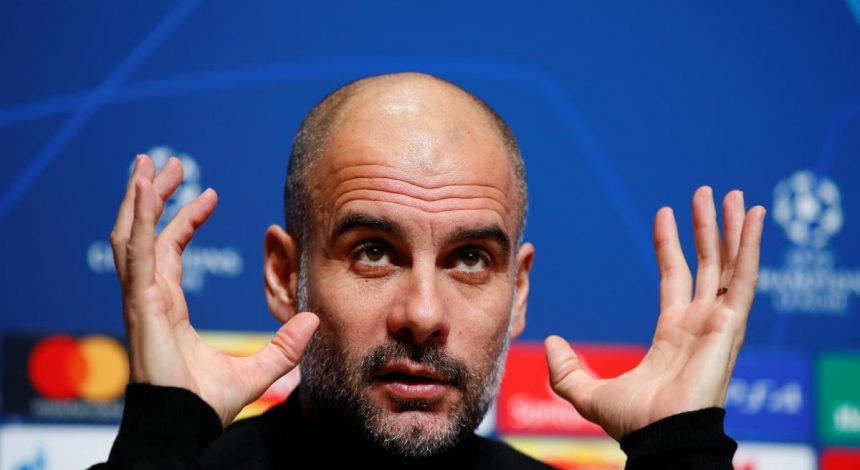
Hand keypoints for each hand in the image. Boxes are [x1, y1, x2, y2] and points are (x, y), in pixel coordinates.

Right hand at [110, 154, 318, 426]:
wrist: (187, 425)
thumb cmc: (208, 403)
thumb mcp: (260, 368)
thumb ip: (285, 346)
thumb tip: (314, 319)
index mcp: (169, 306)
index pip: (170, 250)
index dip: (184, 220)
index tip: (209, 194)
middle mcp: (150, 297)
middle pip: (145, 234)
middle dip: (153, 197)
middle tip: (162, 163)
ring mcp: (141, 299)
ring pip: (132, 236)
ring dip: (139, 199)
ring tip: (147, 164)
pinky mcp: (141, 303)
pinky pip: (136, 253)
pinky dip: (137, 220)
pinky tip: (143, 190)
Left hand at [545, 186, 764, 439]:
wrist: (658, 437)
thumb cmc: (633, 424)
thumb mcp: (587, 392)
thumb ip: (566, 369)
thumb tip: (551, 341)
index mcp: (673, 334)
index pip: (676, 278)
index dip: (671, 245)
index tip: (666, 213)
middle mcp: (701, 324)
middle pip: (708, 264)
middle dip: (707, 228)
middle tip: (707, 193)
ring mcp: (719, 323)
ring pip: (730, 265)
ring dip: (732, 229)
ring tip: (733, 194)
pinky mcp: (731, 325)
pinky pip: (745, 277)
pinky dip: (751, 245)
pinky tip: (753, 216)